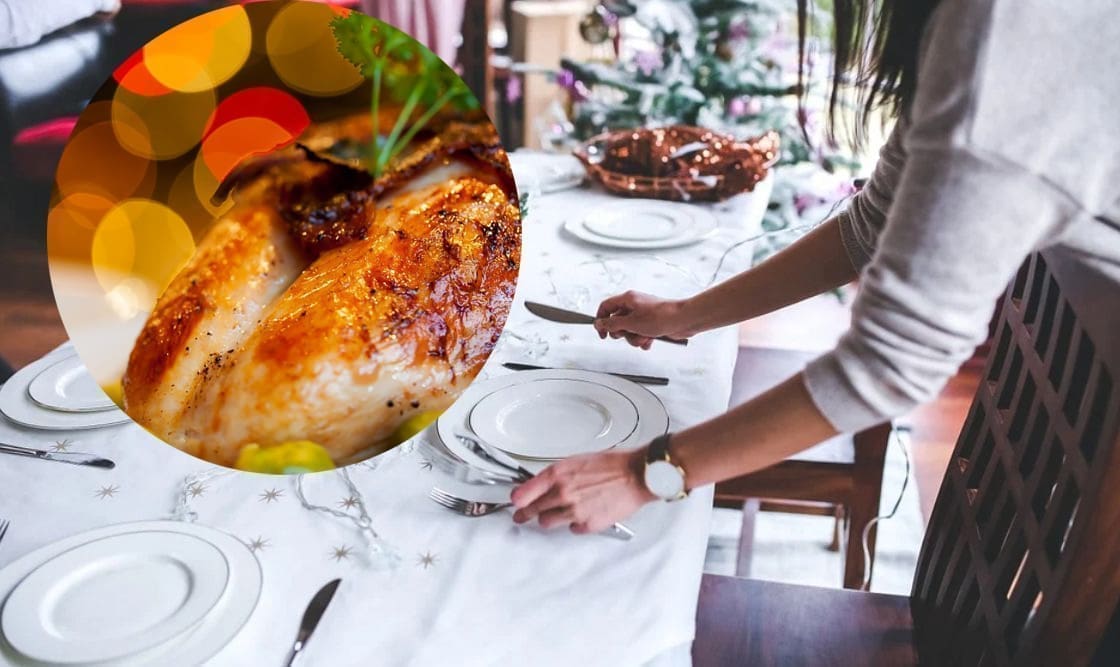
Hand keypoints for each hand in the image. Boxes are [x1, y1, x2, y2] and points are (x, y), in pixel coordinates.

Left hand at [510, 449, 655, 533]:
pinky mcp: (588, 524)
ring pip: (548, 522)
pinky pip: (572, 529)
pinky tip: (581, 514)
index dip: (517, 500)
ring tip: (556, 514)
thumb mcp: (577, 461)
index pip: (524, 492)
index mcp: (558, 474)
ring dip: (550, 518)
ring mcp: (574, 511)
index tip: (515, 502)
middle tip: (521, 516)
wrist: (636, 475)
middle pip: (533, 510)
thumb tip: (544, 484)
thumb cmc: (612, 465)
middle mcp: (562, 493)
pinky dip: (574, 523)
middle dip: (525, 514)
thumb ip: (558, 475)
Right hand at [593, 291, 692, 349]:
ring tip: (644, 337)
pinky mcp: (651, 324)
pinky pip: (640, 334)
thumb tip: (599, 323)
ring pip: (629, 331)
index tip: (602, 333)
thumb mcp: (631, 323)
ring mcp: (643, 315)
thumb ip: (612, 324)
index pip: (606, 307)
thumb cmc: (661, 316)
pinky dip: (643, 340)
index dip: (601, 320)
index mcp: (628, 299)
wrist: (683, 320)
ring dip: (634, 338)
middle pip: (617, 322)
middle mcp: (634, 306)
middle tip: (628, 333)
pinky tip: (650, 340)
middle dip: (622, 333)